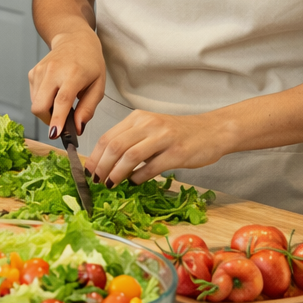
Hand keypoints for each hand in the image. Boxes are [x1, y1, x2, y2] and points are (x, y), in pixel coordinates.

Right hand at [28, 29, 106, 138]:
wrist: (75, 39)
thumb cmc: (90, 63)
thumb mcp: (98, 86)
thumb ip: (88, 108)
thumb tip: (77, 128)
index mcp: (73, 74)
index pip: (61, 100)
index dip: (57, 119)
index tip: (55, 134)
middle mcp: (53, 71)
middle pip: (40, 105)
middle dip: (48, 120)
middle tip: (61, 122)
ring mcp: (40, 71)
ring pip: (36, 103)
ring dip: (47, 111)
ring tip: (61, 104)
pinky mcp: (33, 72)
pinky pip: (34, 96)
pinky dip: (43, 101)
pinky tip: (54, 93)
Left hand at [83, 109, 226, 186]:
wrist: (213, 130)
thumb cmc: (179, 133)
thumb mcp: (151, 129)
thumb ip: (131, 140)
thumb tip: (105, 162)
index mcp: (138, 118)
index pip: (107, 137)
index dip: (95, 156)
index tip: (89, 171)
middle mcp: (148, 125)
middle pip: (115, 146)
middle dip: (102, 166)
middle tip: (97, 181)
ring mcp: (163, 138)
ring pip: (129, 157)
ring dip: (116, 174)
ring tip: (111, 184)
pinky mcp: (177, 153)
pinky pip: (151, 167)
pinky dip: (139, 177)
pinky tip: (135, 181)